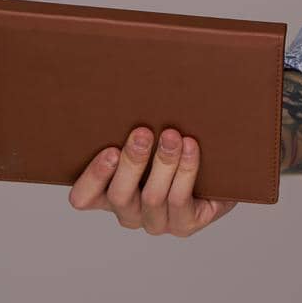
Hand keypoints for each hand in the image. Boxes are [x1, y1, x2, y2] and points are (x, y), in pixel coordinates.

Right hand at [68, 125, 238, 236]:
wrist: (218, 167)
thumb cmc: (171, 144)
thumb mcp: (147, 135)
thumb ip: (130, 123)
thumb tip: (126, 77)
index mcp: (108, 193)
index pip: (83, 197)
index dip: (93, 177)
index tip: (110, 149)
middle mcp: (129, 212)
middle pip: (119, 195)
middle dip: (132, 161)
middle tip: (142, 132)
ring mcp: (156, 222)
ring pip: (152, 197)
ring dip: (163, 162)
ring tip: (171, 135)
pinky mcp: (184, 225)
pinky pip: (180, 199)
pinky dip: (186, 170)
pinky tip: (190, 146)